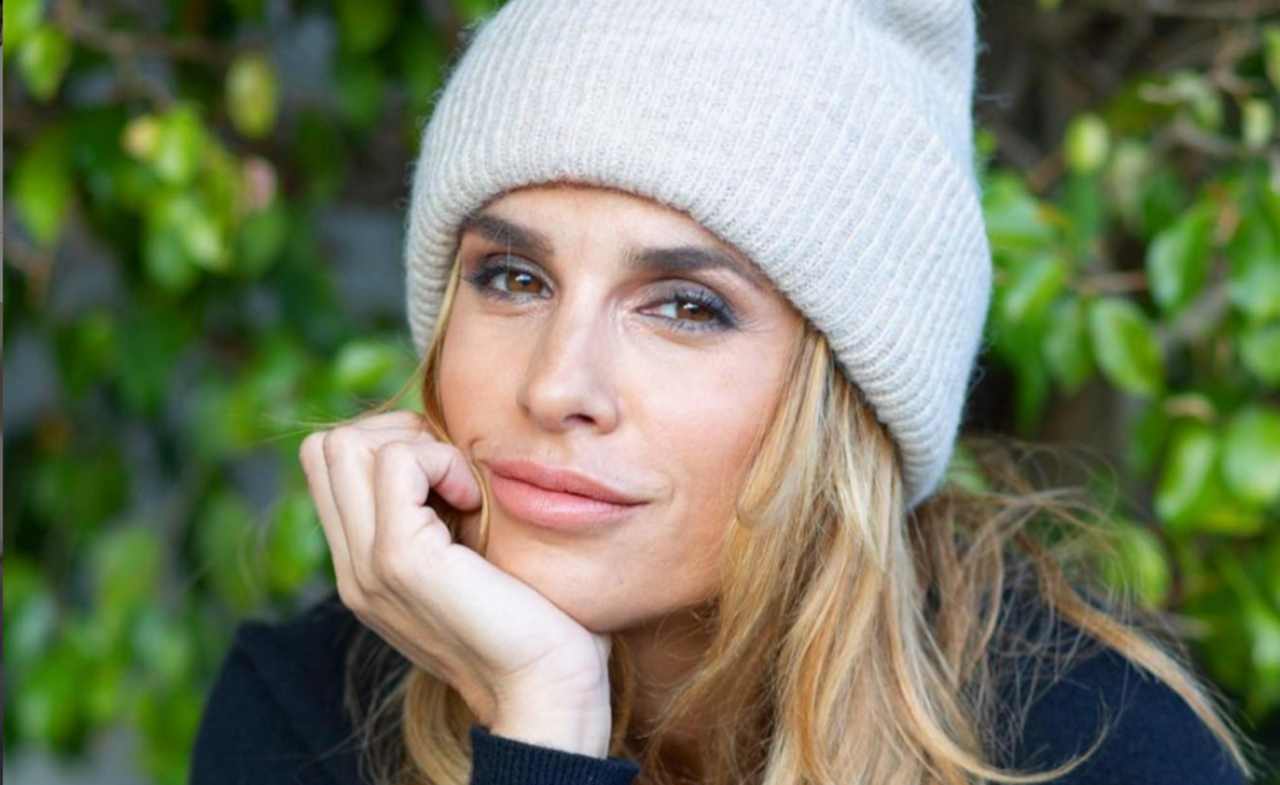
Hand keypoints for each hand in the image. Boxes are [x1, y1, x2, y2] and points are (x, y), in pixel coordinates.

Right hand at [298, 410, 612, 754]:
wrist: (547, 685)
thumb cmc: (535, 617)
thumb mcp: (470, 555)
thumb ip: (440, 515)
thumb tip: (444, 443)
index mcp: (364, 566)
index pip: (328, 464)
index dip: (388, 442)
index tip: (449, 472)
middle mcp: (353, 567)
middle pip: (326, 447)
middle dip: (396, 433)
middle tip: (454, 472)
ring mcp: (367, 566)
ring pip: (344, 446)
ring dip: (417, 446)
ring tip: (464, 489)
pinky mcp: (399, 561)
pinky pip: (396, 463)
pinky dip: (440, 461)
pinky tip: (475, 500)